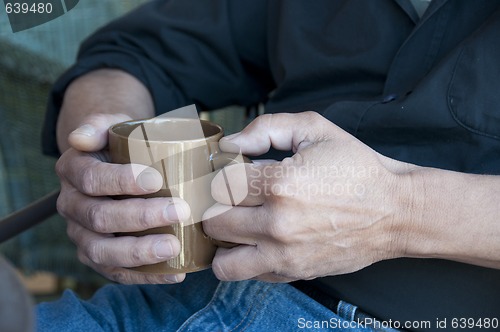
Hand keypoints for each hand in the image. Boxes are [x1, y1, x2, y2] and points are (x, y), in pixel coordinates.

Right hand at [56, 114, 189, 283]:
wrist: (117, 163)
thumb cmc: (121, 144)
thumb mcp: (111, 125)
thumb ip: (98, 124)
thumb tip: (81, 138)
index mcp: (72, 170)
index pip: (91, 179)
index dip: (121, 181)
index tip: (158, 180)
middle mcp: (71, 205)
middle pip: (98, 217)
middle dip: (140, 217)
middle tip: (180, 211)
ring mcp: (82, 234)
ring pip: (102, 251)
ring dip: (140, 252)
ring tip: (175, 247)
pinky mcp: (98, 255)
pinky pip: (116, 272)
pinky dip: (145, 275)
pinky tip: (175, 272)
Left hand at [203, 112, 415, 281]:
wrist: (395, 212)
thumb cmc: (356, 168)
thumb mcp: (315, 129)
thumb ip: (266, 128)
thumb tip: (228, 144)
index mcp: (281, 184)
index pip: (219, 184)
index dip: (220, 174)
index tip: (230, 171)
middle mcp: (278, 224)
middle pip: (214, 221)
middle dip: (217, 206)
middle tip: (230, 197)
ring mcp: (285, 255)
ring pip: (223, 261)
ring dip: (223, 243)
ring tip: (235, 225)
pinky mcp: (294, 272)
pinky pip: (249, 274)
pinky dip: (245, 259)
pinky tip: (257, 240)